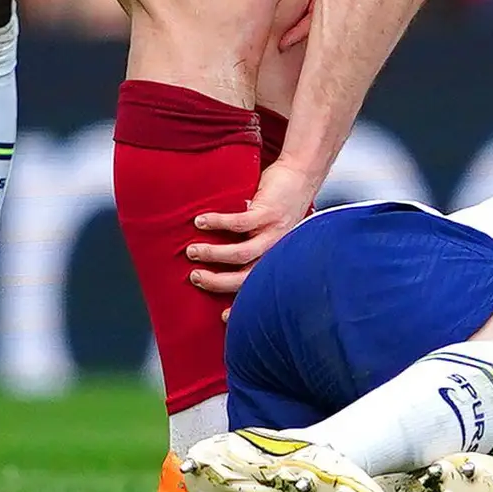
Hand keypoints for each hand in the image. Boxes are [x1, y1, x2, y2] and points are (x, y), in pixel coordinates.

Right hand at [188, 157, 318, 295]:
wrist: (301, 174)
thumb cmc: (281, 204)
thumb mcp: (271, 231)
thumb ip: (254, 245)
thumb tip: (221, 261)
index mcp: (277, 258)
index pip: (259, 288)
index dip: (242, 305)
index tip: (222, 317)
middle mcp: (278, 249)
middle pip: (246, 277)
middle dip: (217, 282)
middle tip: (195, 277)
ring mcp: (274, 231)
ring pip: (240, 253)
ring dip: (213, 255)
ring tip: (191, 251)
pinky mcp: (268, 212)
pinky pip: (239, 223)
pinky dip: (217, 223)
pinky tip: (200, 222)